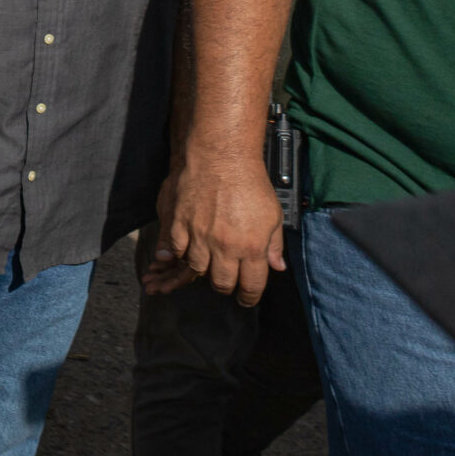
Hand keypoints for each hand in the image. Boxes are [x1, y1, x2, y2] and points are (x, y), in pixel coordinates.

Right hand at [158, 153, 283, 304]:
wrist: (221, 157)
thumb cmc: (250, 183)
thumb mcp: (273, 215)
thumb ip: (274, 244)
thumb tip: (277, 267)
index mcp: (251, 248)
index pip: (251, 286)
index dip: (249, 297)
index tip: (246, 298)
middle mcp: (224, 247)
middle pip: (222, 283)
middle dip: (226, 286)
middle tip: (228, 282)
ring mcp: (200, 236)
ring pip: (198, 270)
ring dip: (204, 270)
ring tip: (209, 265)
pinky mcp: (180, 224)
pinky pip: (177, 251)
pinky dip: (182, 254)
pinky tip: (188, 251)